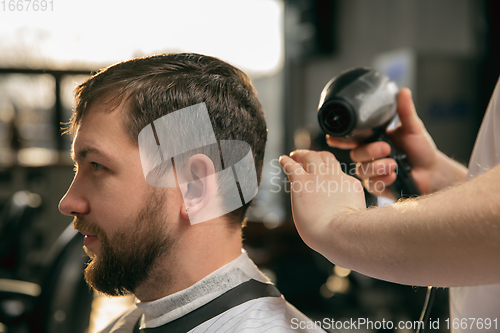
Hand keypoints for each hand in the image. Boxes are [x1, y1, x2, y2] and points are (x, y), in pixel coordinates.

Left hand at [279, 150, 365, 250]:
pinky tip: (282, 160)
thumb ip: (349, 208)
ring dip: (301, 154)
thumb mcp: (355, 215)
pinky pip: (292, 166)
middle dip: (316, 156)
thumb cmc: (345, 234)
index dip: (329, 169)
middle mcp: (334, 177)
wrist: (337, 232)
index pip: (338, 171)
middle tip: (306, 157)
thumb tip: (342, 214)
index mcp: (348, 185)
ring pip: (310, 156)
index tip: (322, 171)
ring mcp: (318, 178)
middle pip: (326, 157)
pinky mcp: (302, 182)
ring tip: (294, 155)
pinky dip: (286, 161)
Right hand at [327, 88, 465, 197]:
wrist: (432, 171)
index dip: (339, 138)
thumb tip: (403, 91)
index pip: (350, 138)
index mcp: (372, 140)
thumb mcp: (413, 128)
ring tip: (394, 164)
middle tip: (386, 148)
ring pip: (362, 170)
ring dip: (377, 167)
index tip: (332, 137)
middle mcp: (368, 156)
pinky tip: (394, 176)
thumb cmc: (421, 150)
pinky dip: (383, 180)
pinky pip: (371, 185)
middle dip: (369, 151)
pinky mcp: (377, 187)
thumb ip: (405, 111)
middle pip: (355, 154)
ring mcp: (371, 172)